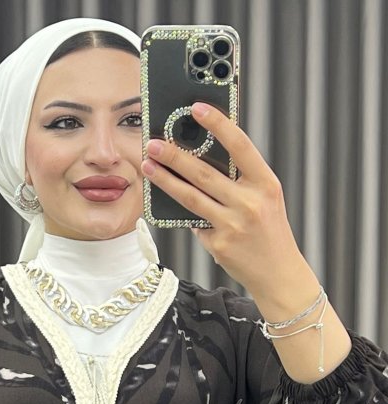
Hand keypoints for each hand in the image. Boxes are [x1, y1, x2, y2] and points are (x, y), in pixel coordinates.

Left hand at [141, 102, 302, 293]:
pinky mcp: (218, 244)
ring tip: (148, 165)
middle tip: (154, 142)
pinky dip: (179, 211)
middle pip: (205, 172)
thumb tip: (200, 159)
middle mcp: (250, 202)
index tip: (197, 107)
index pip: (240, 145)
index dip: (218, 124)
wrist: (278, 272)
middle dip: (175, 155)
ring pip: (190, 197)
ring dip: (165, 180)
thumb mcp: (264, 198)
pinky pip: (193, 222)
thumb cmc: (268, 230)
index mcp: (266, 183)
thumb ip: (240, 180)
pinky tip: (162, 200)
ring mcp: (233, 224)